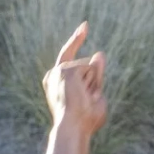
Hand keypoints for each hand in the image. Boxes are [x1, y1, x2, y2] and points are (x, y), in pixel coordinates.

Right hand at [42, 23, 106, 138]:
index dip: (76, 40)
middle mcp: (54, 75)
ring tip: (85, 99)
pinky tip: (84, 93)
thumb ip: (96, 75)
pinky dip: (92, 82)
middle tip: (87, 77)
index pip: (68, 56)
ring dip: (94, 84)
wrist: (74, 127)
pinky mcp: (66, 70)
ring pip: (89, 67)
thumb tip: (99, 53)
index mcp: (56, 82)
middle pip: (84, 64)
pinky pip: (89, 68)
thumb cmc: (85, 119)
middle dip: (89, 67)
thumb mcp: (94, 94)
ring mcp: (59, 71)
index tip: (85, 25)